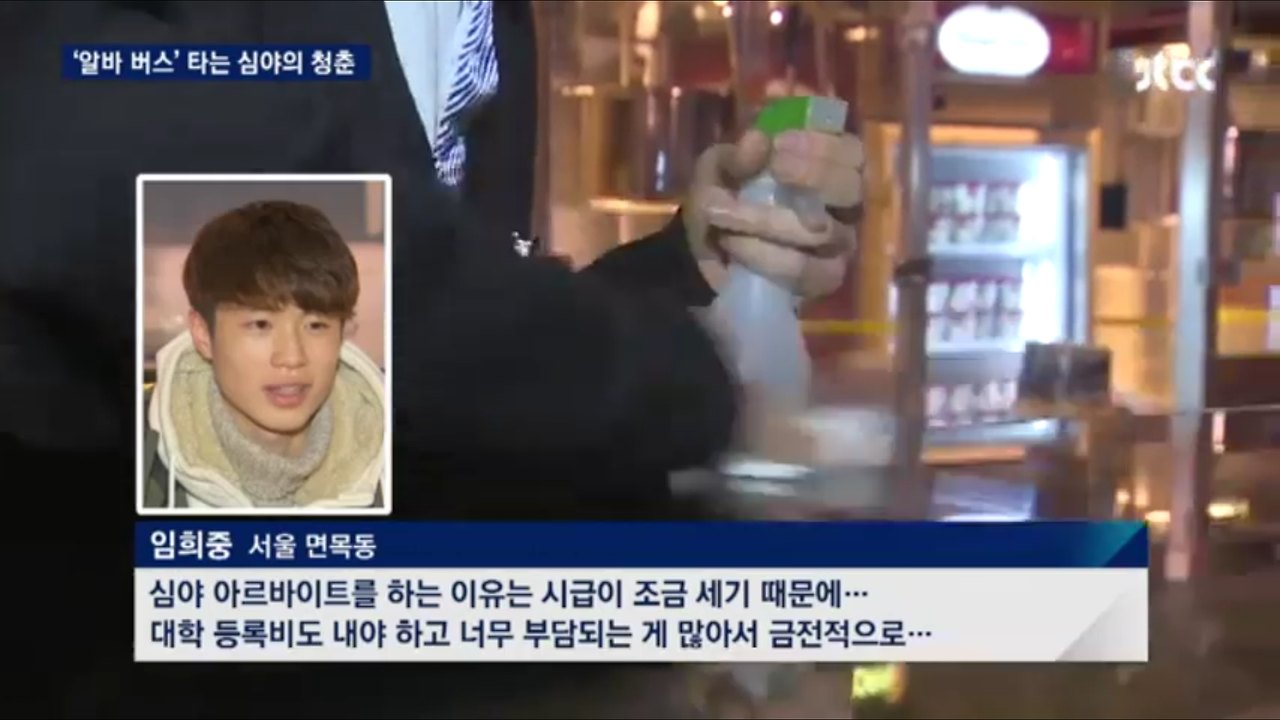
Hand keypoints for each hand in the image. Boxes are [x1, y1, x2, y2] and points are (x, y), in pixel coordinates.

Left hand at [686, 127, 863, 299]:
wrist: (703, 257)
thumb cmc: (724, 201)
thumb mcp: (716, 171)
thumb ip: (734, 156)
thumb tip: (757, 141)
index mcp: (828, 168)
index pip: (852, 152)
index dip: (824, 147)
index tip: (780, 145)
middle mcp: (844, 206)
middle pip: (853, 189)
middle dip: (815, 175)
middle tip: (776, 170)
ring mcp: (840, 246)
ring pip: (826, 233)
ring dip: (770, 221)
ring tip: (727, 216)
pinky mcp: (825, 278)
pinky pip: (807, 270)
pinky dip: (766, 256)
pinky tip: (737, 246)